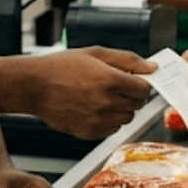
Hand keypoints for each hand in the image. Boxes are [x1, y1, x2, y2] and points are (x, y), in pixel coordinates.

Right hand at [27, 47, 154, 138]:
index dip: (141, 83)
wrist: (34, 86)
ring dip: (121, 108)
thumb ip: (128, 60)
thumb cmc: (62, 66)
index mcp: (111, 80)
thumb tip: (153, 68)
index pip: (145, 89)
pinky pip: (112, 129)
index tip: (133, 80)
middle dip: (131, 95)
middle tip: (113, 85)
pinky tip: (93, 107)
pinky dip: (109, 120)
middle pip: (138, 104)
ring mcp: (99, 120)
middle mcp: (107, 103)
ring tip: (100, 96)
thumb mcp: (96, 54)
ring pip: (126, 118)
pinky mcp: (90, 133)